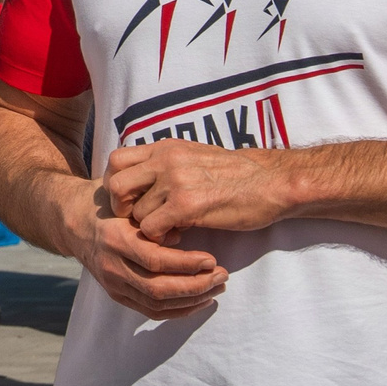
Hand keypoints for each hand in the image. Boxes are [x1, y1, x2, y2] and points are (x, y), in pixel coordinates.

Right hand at [58, 178, 227, 320]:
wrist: (76, 223)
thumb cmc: (110, 207)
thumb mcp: (130, 203)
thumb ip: (154, 217)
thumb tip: (182, 236)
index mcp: (115, 239)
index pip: (155, 260)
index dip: (186, 263)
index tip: (212, 259)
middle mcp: (112, 266)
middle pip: (158, 288)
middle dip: (196, 285)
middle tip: (222, 276)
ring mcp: (113, 284)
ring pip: (157, 304)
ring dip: (192, 300)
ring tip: (217, 287)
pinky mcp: (117, 295)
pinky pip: (151, 311)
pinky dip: (179, 310)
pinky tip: (200, 300)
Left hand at [105, 139, 296, 237]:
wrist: (272, 182)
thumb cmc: (237, 175)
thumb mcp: (195, 157)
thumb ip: (166, 165)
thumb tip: (143, 184)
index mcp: (165, 147)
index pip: (116, 160)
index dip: (117, 184)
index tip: (133, 199)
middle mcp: (165, 160)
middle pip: (115, 185)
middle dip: (122, 208)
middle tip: (141, 219)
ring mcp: (175, 181)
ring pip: (135, 212)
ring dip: (148, 227)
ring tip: (170, 229)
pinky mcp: (187, 205)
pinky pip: (152, 228)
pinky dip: (160, 238)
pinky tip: (179, 236)